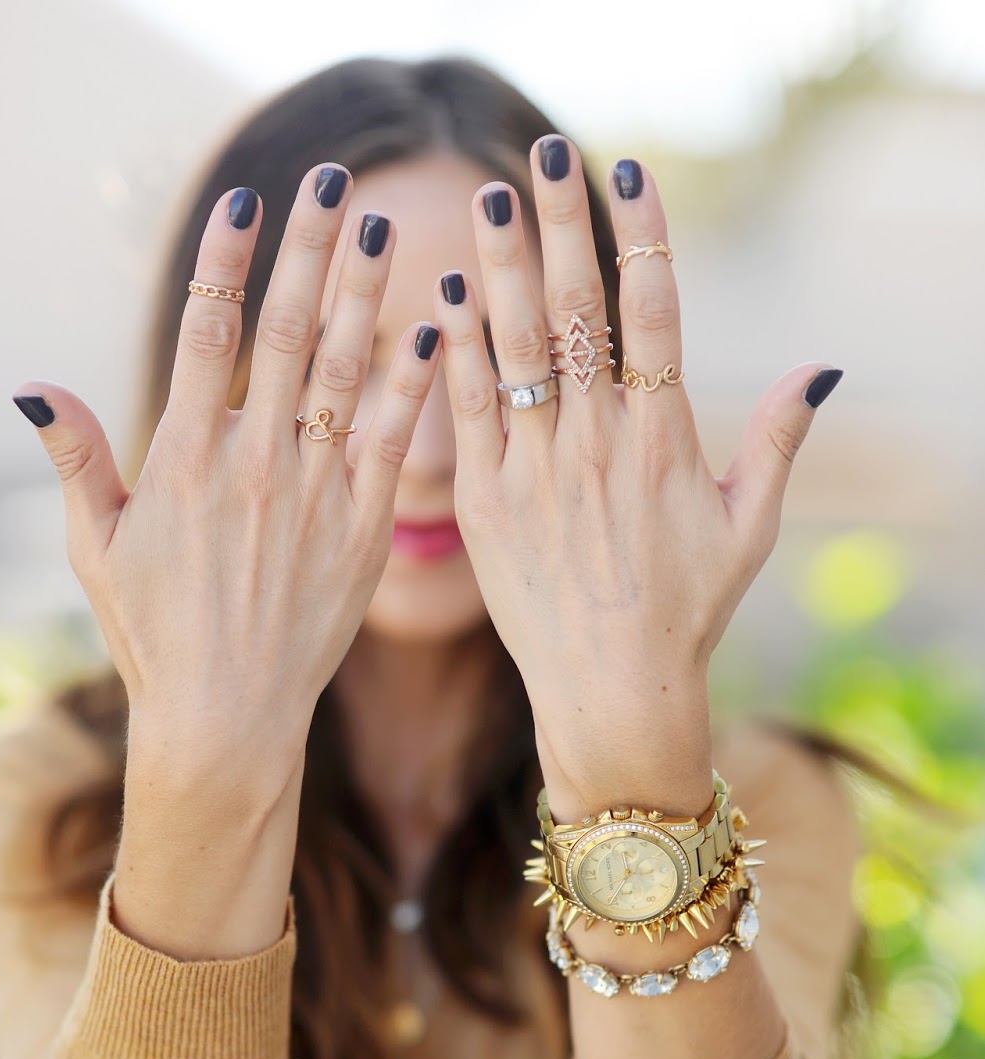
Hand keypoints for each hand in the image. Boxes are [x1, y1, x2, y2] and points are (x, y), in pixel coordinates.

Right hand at [12, 172, 439, 795]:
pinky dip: (411, 381)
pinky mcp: (361, 532)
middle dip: (306, 249)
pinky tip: (432, 325)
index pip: (207, 332)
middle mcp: (253, 464)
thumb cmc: (157, 635)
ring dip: (362, 293)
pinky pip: (390, 440)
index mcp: (184, 459)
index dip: (227, 259)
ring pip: (341, 373)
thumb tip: (33, 387)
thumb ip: (77, 459)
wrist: (228, 719)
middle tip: (328, 179)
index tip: (246, 201)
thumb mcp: (97, 548)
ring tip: (379, 228)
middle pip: (283, 332)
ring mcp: (313, 496)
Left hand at [433, 141, 841, 816]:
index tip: (627, 174)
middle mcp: (598, 445)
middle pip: (578, 313)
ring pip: (516, 351)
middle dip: (563, 227)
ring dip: (502, 269)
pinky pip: (468, 414)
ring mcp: (536, 474)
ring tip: (491, 201)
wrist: (611, 691)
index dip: (642, 238)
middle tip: (548, 155)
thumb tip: (823, 369)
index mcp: (663, 441)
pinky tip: (447, 296)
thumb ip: (778, 443)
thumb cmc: (686, 612)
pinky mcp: (485, 506)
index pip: (654, 315)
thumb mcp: (748, 529)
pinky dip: (457, 353)